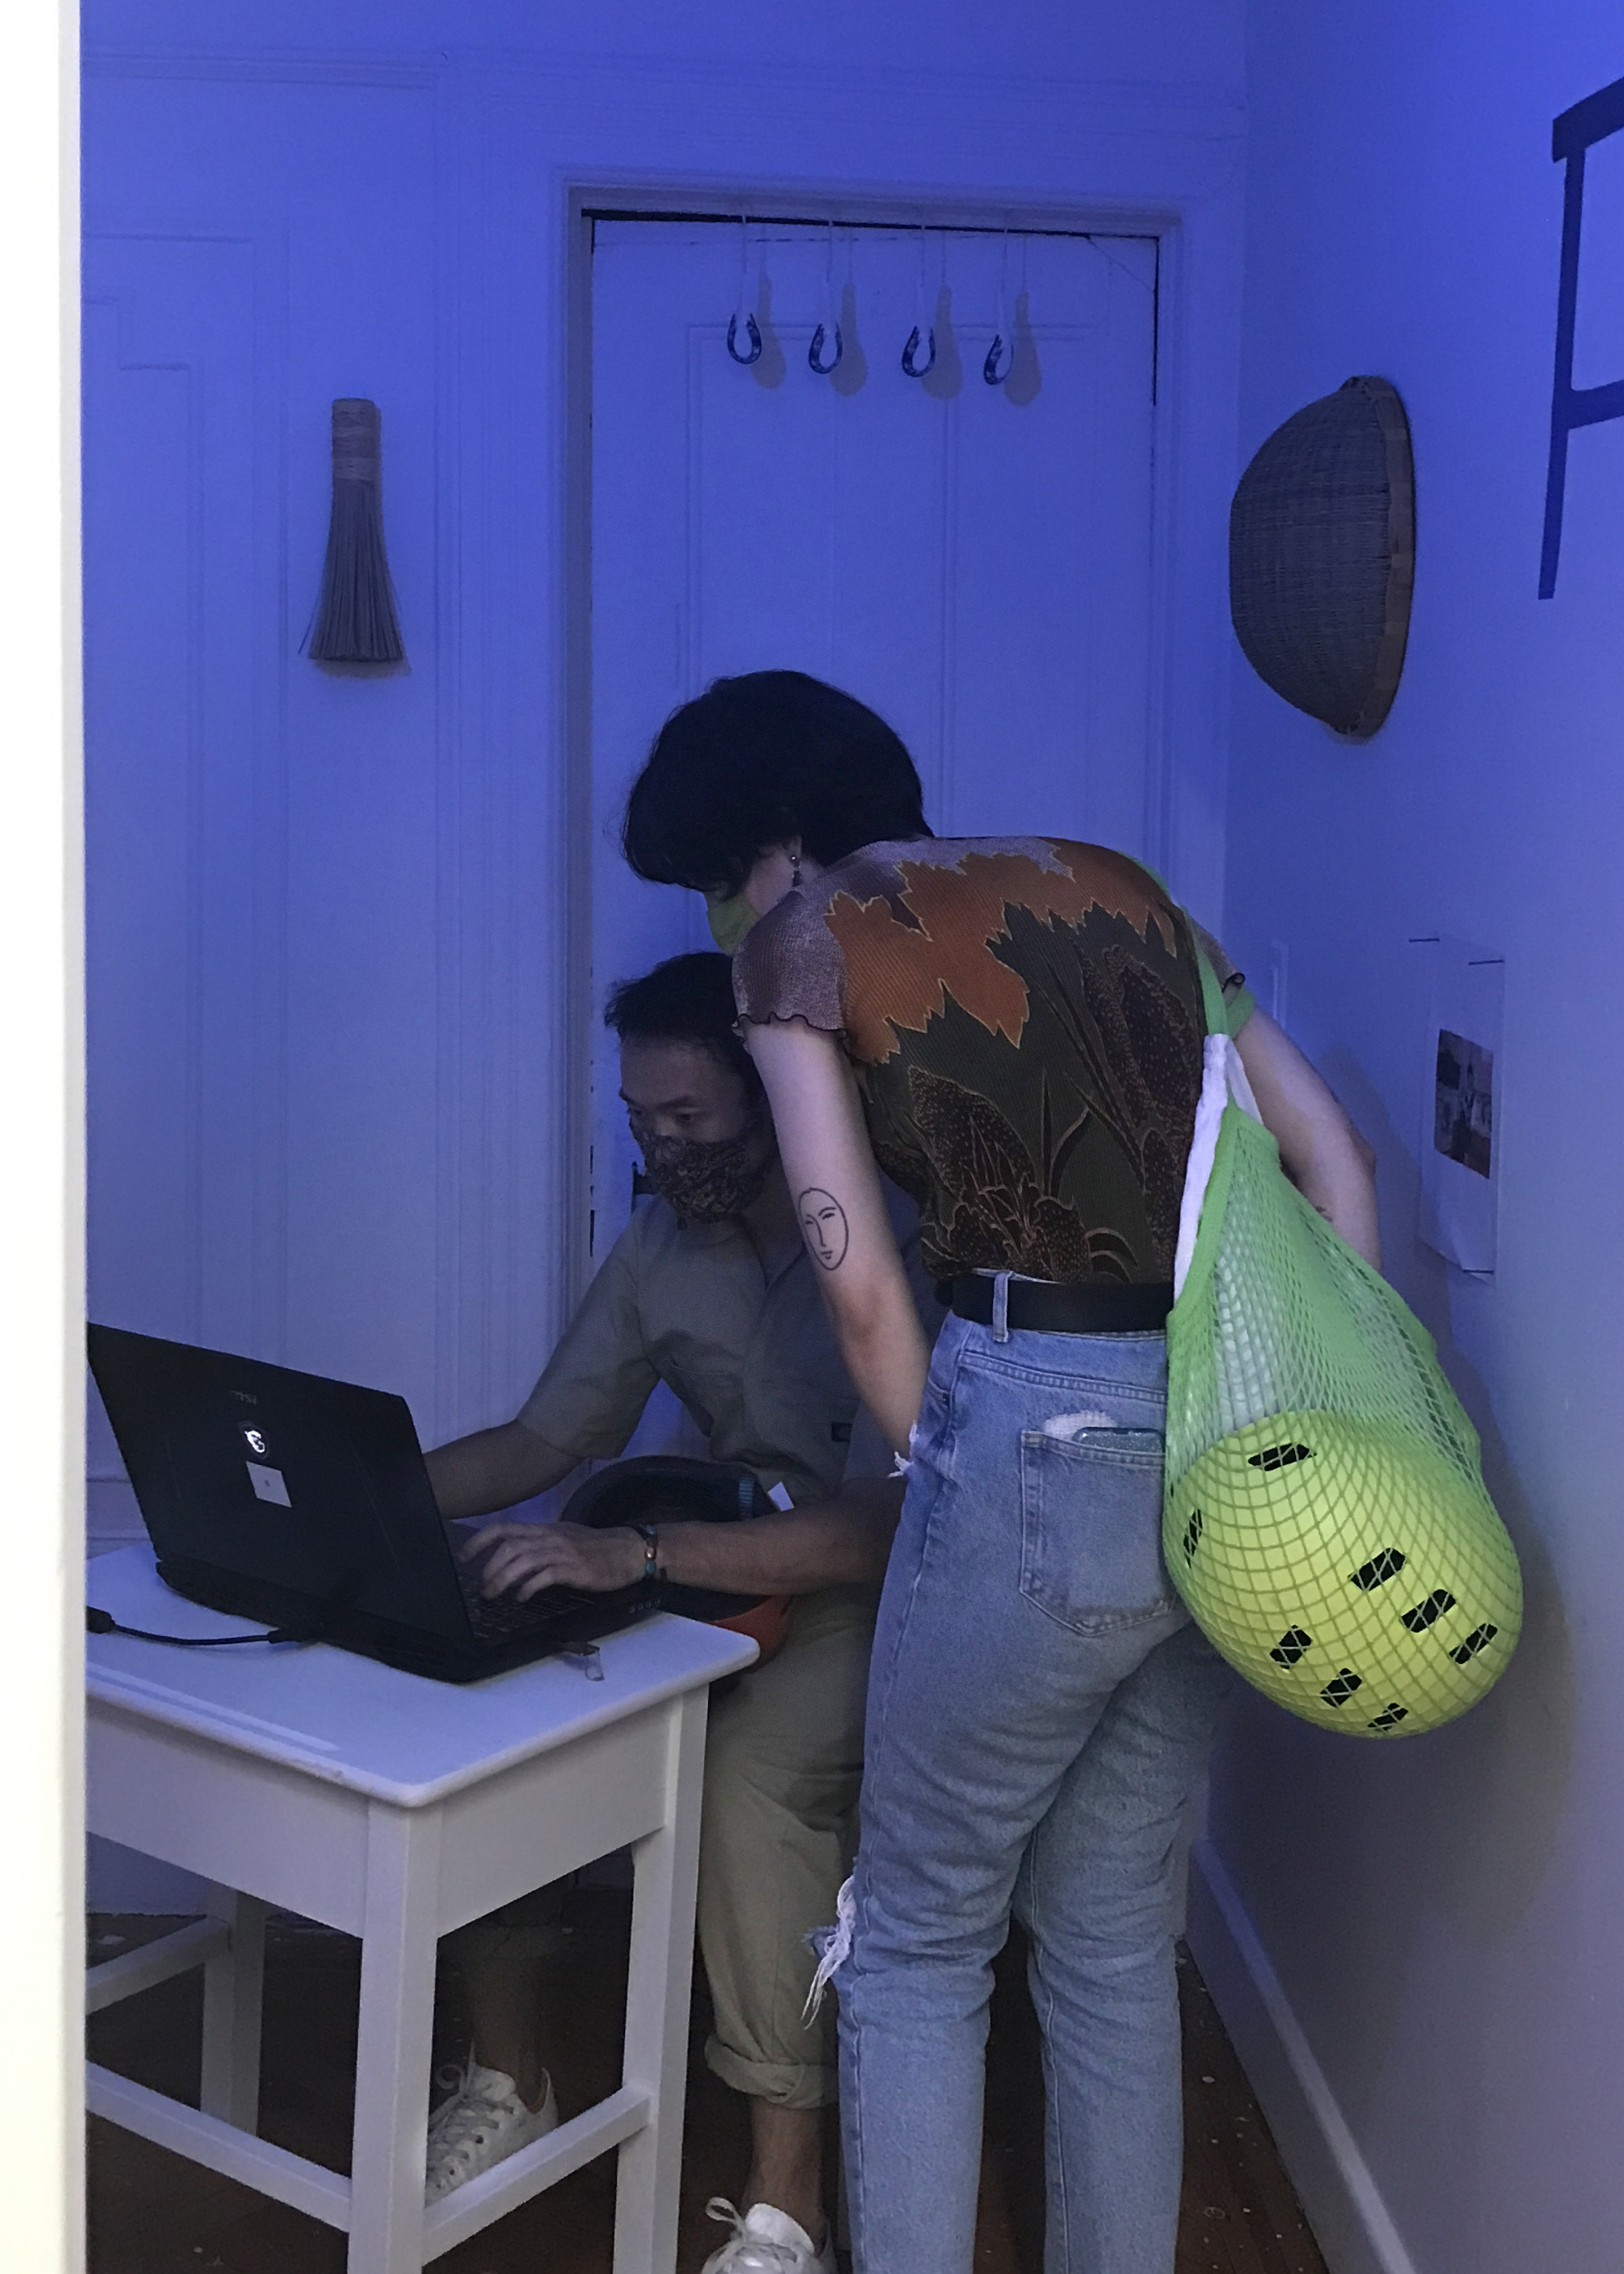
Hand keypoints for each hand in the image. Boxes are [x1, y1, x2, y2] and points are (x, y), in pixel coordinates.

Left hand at [462, 1520, 645, 1600]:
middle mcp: (550, 1537)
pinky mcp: (574, 1569)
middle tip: (482, 1587)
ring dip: (503, 1578)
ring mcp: (562, 1552)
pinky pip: (544, 1576)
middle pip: (509, 1546)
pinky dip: (528, 1587)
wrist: (630, 1550)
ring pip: (523, 1560)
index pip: (505, 1528)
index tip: (463, 1556)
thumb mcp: (565, 1538)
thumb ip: (541, 1544)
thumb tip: (515, 1557)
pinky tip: (522, 1597)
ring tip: (494, 1594)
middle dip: (489, 1567)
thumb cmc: (598, 1547)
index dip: (480, 1541)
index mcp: (545, 1529)